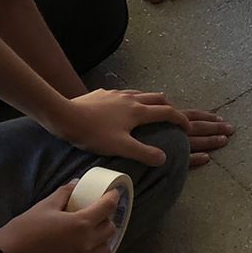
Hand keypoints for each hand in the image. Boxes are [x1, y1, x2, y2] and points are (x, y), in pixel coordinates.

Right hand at [0, 183, 122, 252]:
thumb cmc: (25, 228)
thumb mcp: (45, 205)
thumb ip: (65, 193)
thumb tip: (76, 183)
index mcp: (81, 223)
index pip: (108, 207)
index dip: (112, 197)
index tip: (111, 194)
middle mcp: (87, 243)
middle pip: (110, 228)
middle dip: (107, 218)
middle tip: (97, 213)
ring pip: (107, 248)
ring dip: (104, 238)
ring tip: (94, 232)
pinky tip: (91, 252)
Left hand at [46, 87, 227, 167]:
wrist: (64, 115)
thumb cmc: (93, 133)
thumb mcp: (121, 147)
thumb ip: (144, 153)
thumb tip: (164, 158)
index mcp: (138, 111)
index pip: (168, 113)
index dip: (180, 120)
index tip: (187, 128)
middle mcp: (131, 98)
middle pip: (157, 98)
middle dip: (168, 107)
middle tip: (172, 116)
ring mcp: (116, 94)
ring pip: (140, 94)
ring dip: (150, 101)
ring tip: (150, 110)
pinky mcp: (102, 93)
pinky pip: (123, 95)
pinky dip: (131, 100)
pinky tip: (121, 108)